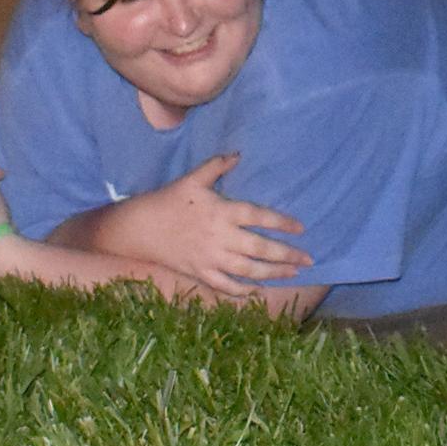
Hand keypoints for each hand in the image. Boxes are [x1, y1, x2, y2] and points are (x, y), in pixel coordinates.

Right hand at [77, 153, 311, 294]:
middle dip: (286, 255)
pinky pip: (225, 286)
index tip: (300, 228)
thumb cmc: (167, 200)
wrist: (139, 228)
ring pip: (247, 270)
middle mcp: (220, 237)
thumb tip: (238, 155)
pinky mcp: (199, 273)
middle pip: (259, 248)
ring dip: (272, 273)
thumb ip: (217, 166)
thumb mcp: (192, 179)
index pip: (259, 217)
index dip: (282, 223)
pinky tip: (257, 290)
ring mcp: (210, 258)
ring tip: (291, 274)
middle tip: (307, 259)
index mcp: (221, 211)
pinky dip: (242, 290)